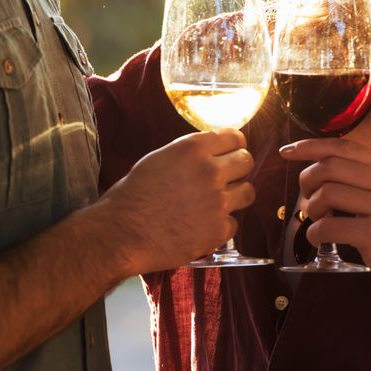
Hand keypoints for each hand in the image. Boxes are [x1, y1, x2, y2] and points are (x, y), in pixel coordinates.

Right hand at [102, 129, 255, 273]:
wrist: (122, 232)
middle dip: (238, 169)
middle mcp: (210, 171)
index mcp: (193, 149)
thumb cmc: (133, 195)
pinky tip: (202, 227)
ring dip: (235, 197)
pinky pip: (233, 223)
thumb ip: (189, 154)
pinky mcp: (218, 230)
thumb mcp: (159, 159)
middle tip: (228, 179)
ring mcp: (218, 201)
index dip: (235, 146)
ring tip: (217, 204)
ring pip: (248, 192)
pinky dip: (220, 226)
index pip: (234, 138)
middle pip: (246, 162)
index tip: (233, 152)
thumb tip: (210, 154)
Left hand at [280, 138, 370, 309]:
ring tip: (317, 221)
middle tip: (308, 201)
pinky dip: (314, 233)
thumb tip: (313, 163)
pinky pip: (328, 225)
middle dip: (308, 181)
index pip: (346, 147)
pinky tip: (319, 239)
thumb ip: (359, 179)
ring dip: (311, 208)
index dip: (312, 146)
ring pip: (327, 192)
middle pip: (331, 166)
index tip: (287, 151)